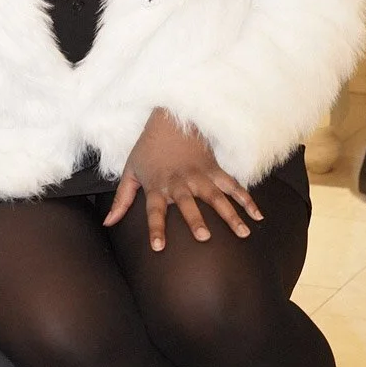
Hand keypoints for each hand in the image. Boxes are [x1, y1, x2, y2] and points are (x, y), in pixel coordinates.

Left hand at [102, 109, 262, 249]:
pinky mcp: (215, 169)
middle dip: (196, 220)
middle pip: (188, 204)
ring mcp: (200, 176)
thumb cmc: (148, 149)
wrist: (171, 119)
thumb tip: (108, 223)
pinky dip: (246, 200)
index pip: (155, 211)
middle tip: (205, 237)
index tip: (159, 247)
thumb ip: (121, 200)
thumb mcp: (130, 172)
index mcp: (157, 186)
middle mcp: (180, 183)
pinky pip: (233, 186)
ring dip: (230, 215)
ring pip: (216, 197)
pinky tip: (257, 216)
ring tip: (243, 234)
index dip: (156, 228)